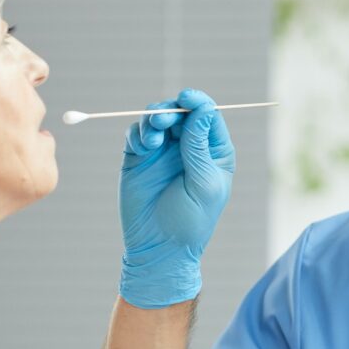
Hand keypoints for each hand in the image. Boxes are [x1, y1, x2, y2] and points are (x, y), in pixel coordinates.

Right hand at [118, 88, 235, 308]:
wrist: (160, 248)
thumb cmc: (191, 221)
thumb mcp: (204, 184)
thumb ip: (199, 147)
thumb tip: (203, 110)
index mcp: (213, 151)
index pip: (207, 116)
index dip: (197, 102)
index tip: (186, 99)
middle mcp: (187, 146)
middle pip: (179, 111)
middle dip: (171, 109)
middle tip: (164, 119)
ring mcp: (162, 151)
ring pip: (156, 118)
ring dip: (153, 119)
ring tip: (154, 137)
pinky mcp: (138, 158)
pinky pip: (136, 134)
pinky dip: (139, 133)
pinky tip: (146, 146)